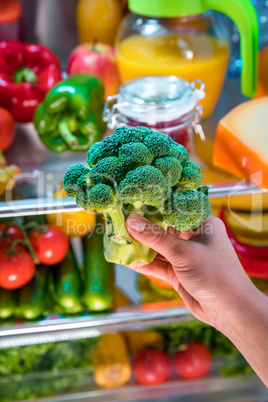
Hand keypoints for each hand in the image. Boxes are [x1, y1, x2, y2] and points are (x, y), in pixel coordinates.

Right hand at [126, 214, 257, 330]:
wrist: (230, 312)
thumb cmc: (216, 275)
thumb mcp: (184, 253)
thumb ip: (156, 238)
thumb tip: (131, 221)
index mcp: (203, 224)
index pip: (176, 208)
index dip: (156, 203)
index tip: (134, 199)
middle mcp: (193, 237)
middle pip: (164, 228)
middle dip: (144, 226)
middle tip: (121, 219)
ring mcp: (185, 256)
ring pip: (159, 247)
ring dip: (141, 245)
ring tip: (118, 238)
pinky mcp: (178, 273)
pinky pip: (158, 265)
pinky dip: (144, 263)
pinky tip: (127, 260)